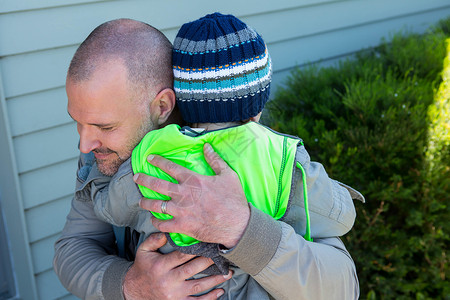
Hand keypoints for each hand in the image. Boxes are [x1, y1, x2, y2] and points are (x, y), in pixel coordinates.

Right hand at [123, 233, 231, 299]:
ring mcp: (174, 294)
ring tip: (228, 273)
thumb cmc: (142, 268)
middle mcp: (168, 280)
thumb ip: (154, 240)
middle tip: (224, 256)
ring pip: (198, 287)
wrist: (133, 291)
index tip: (209, 243)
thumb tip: (166, 232)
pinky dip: (210, 298)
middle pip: (193, 269)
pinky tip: (220, 291)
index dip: (197, 248)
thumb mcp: (143, 251)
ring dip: (215, 280)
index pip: (182, 255)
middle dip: (210, 262)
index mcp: (161, 266)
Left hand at [134, 143, 249, 247]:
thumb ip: (215, 159)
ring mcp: (180, 211)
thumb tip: (206, 146)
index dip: (157, 161)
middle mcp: (182, 194)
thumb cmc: (234, 199)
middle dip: (143, 179)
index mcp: (192, 180)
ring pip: (155, 205)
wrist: (237, 224)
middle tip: (136, 177)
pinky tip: (154, 219)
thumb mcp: (228, 174)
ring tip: (140, 201)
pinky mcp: (182, 226)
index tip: (149, 158)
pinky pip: (162, 224)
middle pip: (156, 184)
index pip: (170, 167)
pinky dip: (156, 222)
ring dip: (145, 202)